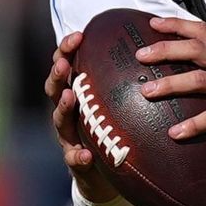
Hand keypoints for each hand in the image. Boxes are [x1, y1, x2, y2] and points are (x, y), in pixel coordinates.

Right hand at [44, 31, 117, 202]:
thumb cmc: (111, 125)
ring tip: (69, 97)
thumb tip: (149, 43)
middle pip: (55, 88)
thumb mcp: (115, 98)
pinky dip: (77, 156)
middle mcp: (68, 111)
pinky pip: (74, 158)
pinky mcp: (76, 161)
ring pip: (60, 120)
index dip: (68, 50)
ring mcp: (69, 135)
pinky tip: (85, 154)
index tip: (78, 35)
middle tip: (64, 64)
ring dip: (63, 108)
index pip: (68, 65)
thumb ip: (124, 76)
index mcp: (78, 91)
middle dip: (58, 74)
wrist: (105, 170)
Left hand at [136, 17, 205, 154]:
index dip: (177, 25)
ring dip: (170, 84)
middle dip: (165, 50)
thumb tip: (192, 66)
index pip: (203, 31)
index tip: (152, 24)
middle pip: (196, 49)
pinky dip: (192, 125)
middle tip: (140, 56)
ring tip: (147, 92)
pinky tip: (174, 132)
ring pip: (199, 80)